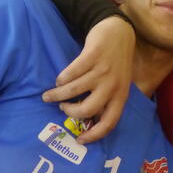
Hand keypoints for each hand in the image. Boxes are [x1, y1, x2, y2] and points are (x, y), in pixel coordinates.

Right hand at [42, 16, 134, 143]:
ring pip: (73, 90)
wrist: (119, 32)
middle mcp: (112, 85)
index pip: (109, 122)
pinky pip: (70, 73)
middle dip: (70, 112)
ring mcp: (102, 70)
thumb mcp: (119, 83)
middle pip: (87, 109)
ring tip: (51, 95)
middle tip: (63, 108)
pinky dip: (61, 79)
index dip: (94, 135)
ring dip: (58, 95)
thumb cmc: (116, 62)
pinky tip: (60, 80)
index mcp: (121, 95)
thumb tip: (89, 120)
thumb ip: (107, 100)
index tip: (80, 140)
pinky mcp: (91, 56)